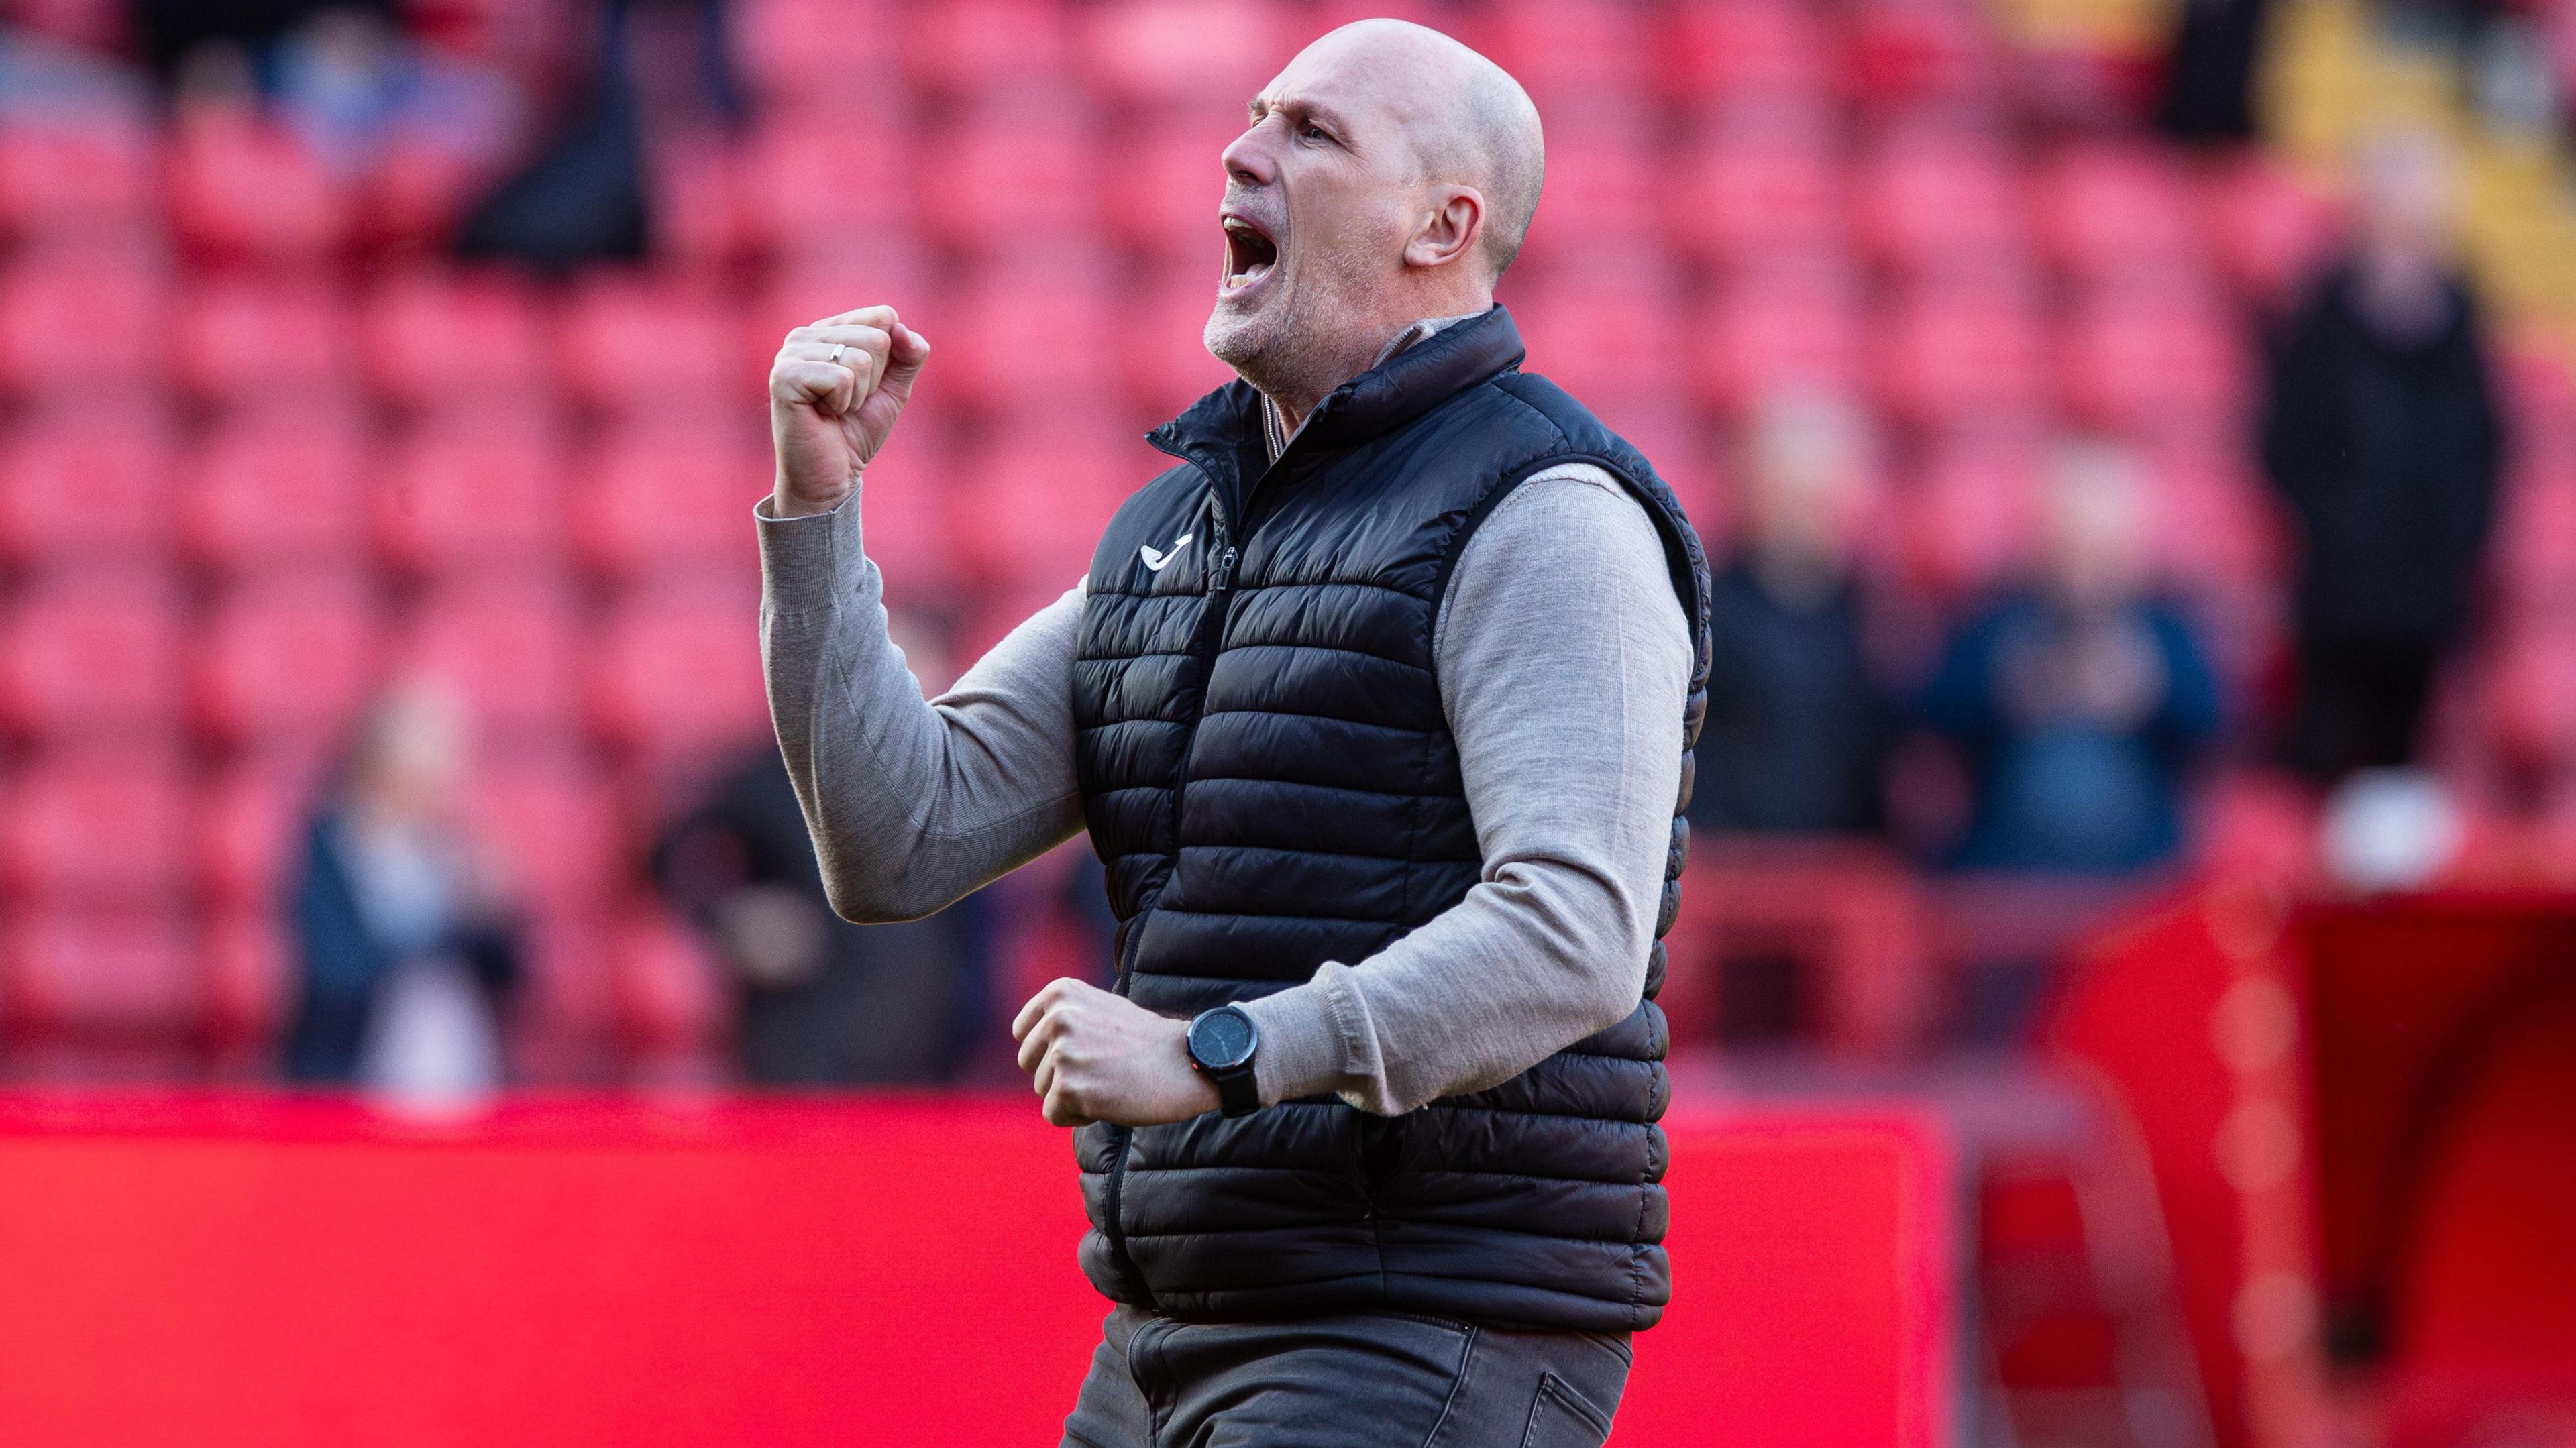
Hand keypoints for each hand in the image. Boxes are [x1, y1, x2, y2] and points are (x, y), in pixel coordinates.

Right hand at [768, 305, 929, 517]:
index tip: (866, 385)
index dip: (890, 359)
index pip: (884, 316)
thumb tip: (903, 328)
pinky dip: (843, 404)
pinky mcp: (784, 376)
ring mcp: (790, 353)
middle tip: (848, 403)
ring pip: (861, 358)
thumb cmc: (855, 432)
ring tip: (834, 409)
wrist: (830, 477)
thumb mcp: (892, 390)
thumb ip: (909, 356)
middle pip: (877, 337)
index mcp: (829, 330)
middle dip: (875, 380)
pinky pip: (842, 378)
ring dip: (858, 395)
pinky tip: (822, 414)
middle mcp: (805, 335)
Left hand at [1011, 977, 1220, 1127]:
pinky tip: (1109, 1101)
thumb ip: (1064, 1016)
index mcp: (1061, 993)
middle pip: (1029, 1064)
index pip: (1023, 1033)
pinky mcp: (1069, 1087)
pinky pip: (1054, 1114)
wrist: (1188, 1063)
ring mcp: (1062, 1052)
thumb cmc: (1148, 1041)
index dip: (1048, 1050)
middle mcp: (1057, 1017)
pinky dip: (1078, 1116)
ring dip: (1072, 1095)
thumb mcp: (1100, 1008)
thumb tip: (1025, 1034)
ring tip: (1110, 1082)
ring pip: (1043, 1091)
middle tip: (1102, 1070)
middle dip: (1059, 1074)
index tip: (1082, 1052)